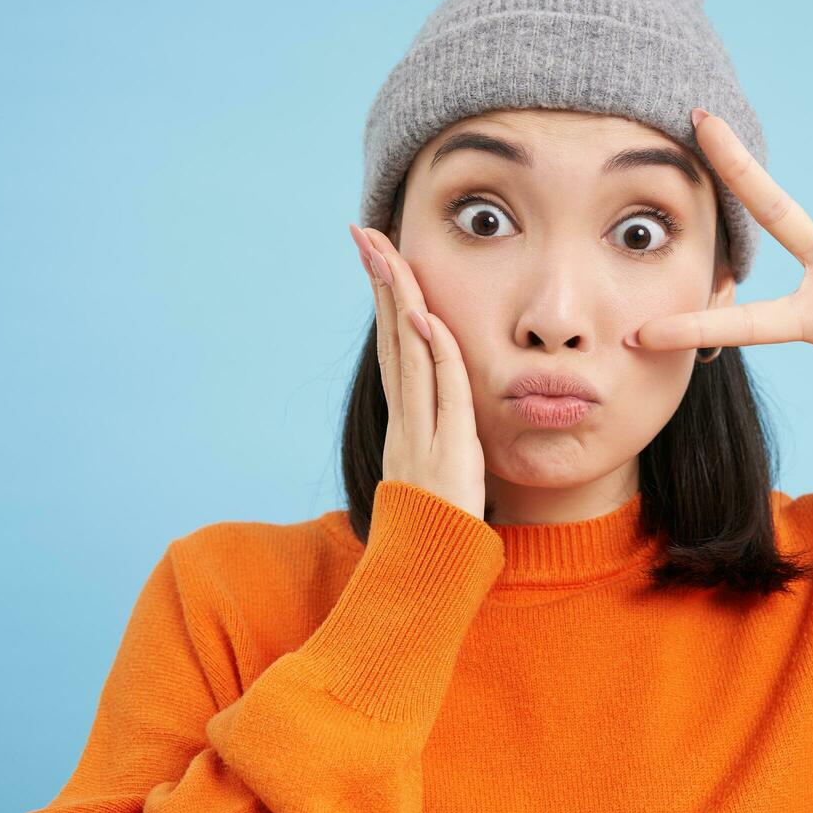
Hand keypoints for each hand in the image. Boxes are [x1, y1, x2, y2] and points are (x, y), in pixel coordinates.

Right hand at [349, 223, 487, 520]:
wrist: (425, 581)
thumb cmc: (436, 533)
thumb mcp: (436, 473)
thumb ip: (438, 439)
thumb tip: (443, 415)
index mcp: (406, 421)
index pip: (394, 347)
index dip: (386, 300)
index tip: (376, 257)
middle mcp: (407, 420)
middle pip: (392, 338)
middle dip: (379, 281)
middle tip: (363, 232)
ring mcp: (423, 434)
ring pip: (410, 355)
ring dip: (401, 301)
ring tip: (387, 253)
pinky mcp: (448, 452)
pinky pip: (444, 394)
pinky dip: (437, 356)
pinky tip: (428, 319)